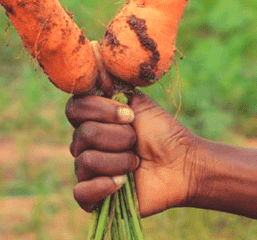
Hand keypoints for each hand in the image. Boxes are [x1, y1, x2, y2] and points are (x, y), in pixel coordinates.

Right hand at [66, 90, 200, 216]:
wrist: (183, 164)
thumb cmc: (162, 132)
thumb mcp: (139, 101)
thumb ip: (114, 82)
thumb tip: (94, 59)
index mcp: (92, 120)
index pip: (74, 109)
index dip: (100, 110)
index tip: (129, 114)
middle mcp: (85, 145)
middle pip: (82, 135)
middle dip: (118, 137)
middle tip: (137, 141)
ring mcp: (89, 171)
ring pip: (84, 162)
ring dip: (119, 160)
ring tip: (137, 162)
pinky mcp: (94, 198)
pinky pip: (80, 192)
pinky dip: (102, 186)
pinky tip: (123, 183)